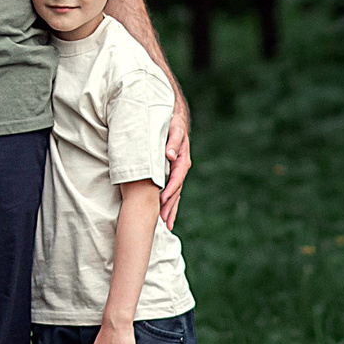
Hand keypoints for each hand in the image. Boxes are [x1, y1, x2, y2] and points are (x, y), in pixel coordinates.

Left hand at [160, 107, 191, 228]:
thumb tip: (169, 154)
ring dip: (171, 208)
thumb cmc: (172, 123)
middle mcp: (181, 168)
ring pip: (175, 193)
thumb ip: (173, 142)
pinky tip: (167, 213)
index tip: (162, 201)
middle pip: (176, 190)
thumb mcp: (174, 130)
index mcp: (181, 160)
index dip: (169, 191)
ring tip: (167, 224)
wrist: (175, 119)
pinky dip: (170, 202)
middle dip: (170, 206)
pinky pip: (172, 190)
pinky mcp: (172, 172)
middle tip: (164, 221)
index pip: (175, 179)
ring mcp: (177, 172)